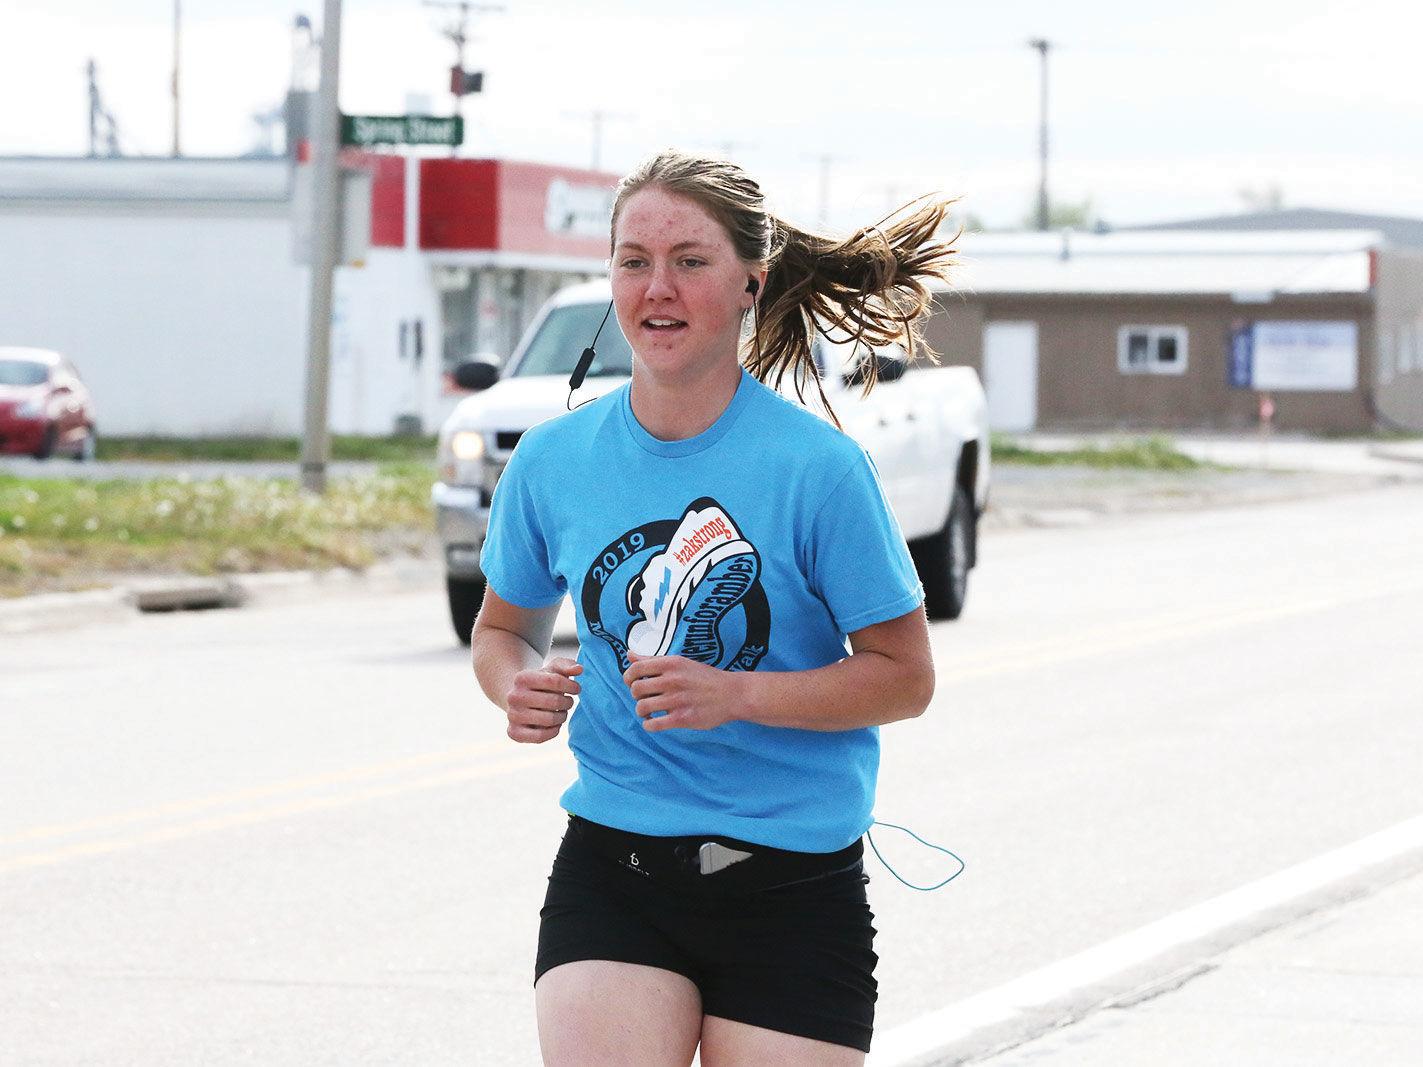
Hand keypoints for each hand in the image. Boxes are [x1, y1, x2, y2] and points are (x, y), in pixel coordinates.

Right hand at [505, 656, 581, 743]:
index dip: (571, 686)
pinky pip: (540, 736)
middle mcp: (513, 696)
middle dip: (567, 702)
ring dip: (562, 716)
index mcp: (522, 677)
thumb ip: (566, 665)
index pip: (555, 681)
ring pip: (549, 720)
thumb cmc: (541, 683)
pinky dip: (553, 731)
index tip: (576, 688)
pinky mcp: (514, 733)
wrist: (519, 699)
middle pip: (554, 702)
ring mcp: (512, 715)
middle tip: (568, 701)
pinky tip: (555, 724)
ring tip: (561, 712)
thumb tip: (579, 669)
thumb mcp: (552, 669)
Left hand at [622, 651, 746, 732]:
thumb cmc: (704, 677)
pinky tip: (655, 722)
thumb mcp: (680, 662)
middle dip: (636, 695)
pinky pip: (653, 725)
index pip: (636, 669)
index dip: (628, 677)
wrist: (732, 694)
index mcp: (671, 664)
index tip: (631, 683)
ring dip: (642, 711)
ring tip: (649, 712)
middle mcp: (672, 680)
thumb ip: (654, 660)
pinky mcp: (682, 718)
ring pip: (642, 707)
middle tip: (645, 698)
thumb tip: (629, 654)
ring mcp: (677, 700)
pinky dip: (649, 725)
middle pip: (636, 689)